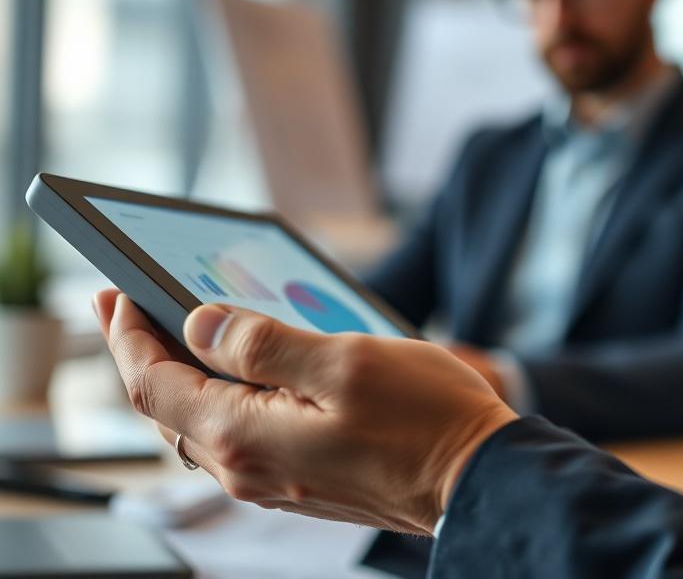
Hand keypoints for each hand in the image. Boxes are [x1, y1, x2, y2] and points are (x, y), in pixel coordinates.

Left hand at [93, 290, 517, 535]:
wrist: (479, 478)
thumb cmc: (425, 418)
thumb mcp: (343, 361)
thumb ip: (263, 344)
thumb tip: (200, 326)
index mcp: (247, 436)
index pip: (154, 385)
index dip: (126, 337)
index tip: (112, 293)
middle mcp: (249, 469)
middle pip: (166, 409)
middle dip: (140, 354)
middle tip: (124, 306)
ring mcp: (275, 480)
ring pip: (198, 426)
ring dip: (175, 378)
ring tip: (169, 334)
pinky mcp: (300, 480)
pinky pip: (234, 438)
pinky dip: (215, 400)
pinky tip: (232, 374)